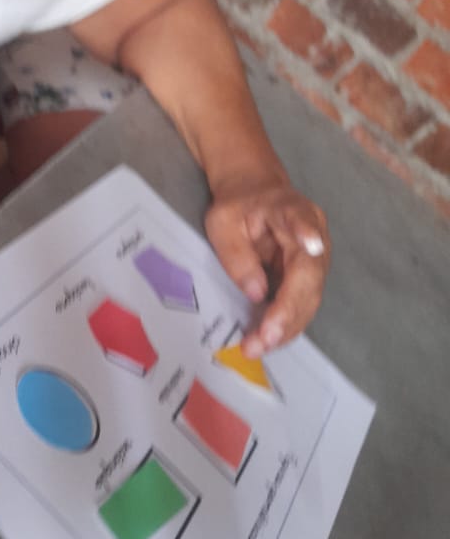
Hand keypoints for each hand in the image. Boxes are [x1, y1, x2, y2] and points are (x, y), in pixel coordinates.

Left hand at [205, 175, 329, 356]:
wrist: (253, 192)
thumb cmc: (237, 204)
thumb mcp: (222, 222)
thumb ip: (237, 254)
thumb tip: (257, 293)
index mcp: (290, 209)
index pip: (301, 221)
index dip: (308, 234)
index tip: (312, 244)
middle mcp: (314, 234)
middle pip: (309, 277)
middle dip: (287, 313)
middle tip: (263, 340)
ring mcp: (316, 257)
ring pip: (309, 298)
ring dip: (287, 327)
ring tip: (258, 347)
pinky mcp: (309, 276)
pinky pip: (302, 303)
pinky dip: (285, 324)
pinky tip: (266, 340)